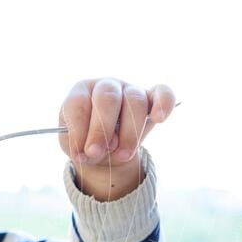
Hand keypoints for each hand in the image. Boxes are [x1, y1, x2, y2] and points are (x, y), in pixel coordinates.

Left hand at [58, 78, 175, 200]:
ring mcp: (130, 89)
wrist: (105, 150)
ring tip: (122, 155)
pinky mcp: (152, 98)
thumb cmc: (86, 143)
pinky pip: (163, 93)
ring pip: (135, 101)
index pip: (78, 103)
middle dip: (101, 129)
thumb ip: (80, 146)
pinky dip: (164, 103)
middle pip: (107, 98)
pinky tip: (160, 118)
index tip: (79, 153)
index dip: (78, 130)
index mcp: (80, 92)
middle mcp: (106, 86)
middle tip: (95, 153)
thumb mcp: (76, 147)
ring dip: (129, 132)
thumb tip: (91, 151)